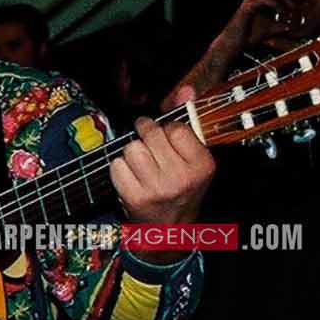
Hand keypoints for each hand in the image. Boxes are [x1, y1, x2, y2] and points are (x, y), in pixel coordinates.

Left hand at [111, 89, 213, 225]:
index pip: (176, 128)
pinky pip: (116, 165)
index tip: (165, 135)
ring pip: (131, 148)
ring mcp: (157, 189)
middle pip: (150, 135)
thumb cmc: (181, 189)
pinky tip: (131, 177)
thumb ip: (188, 122)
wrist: (169, 229)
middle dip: (145, 134)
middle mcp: (182, 178)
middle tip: (148, 143)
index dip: (166, 129)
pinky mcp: (134, 197)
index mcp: (202, 166)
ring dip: (132, 152)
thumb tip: (186, 89)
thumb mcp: (193, 158)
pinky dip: (119, 168)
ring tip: (142, 163)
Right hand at [184, 0, 310, 92]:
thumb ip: (278, 27)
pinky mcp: (248, 7)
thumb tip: (290, 26)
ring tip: (293, 8)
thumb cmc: (245, 39)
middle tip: (301, 1)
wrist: (231, 46)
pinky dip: (277, 6)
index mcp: (256, 3)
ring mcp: (249, 2)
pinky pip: (266, 0)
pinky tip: (283, 14)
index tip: (300, 2)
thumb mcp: (267, 32)